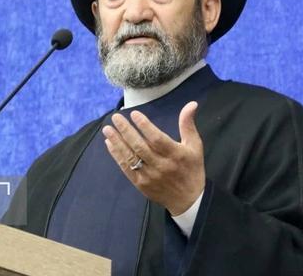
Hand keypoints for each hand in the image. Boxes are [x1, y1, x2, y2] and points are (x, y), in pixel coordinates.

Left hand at [102, 101, 204, 215]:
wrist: (189, 200)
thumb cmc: (192, 168)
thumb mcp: (195, 145)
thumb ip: (188, 124)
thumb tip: (191, 103)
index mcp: (175, 154)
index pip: (157, 139)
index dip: (145, 126)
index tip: (134, 114)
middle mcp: (161, 165)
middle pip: (140, 146)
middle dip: (126, 131)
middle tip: (116, 117)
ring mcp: (149, 176)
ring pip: (131, 157)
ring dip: (117, 142)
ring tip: (108, 129)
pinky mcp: (141, 184)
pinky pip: (126, 168)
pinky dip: (117, 156)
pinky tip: (110, 144)